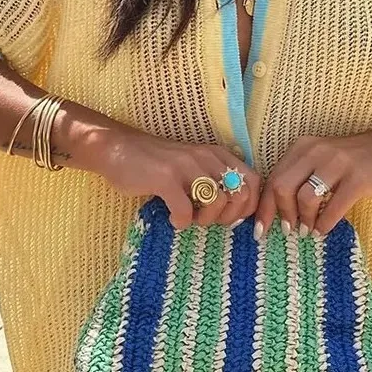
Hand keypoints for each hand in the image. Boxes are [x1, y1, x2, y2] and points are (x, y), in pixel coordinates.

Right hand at [90, 123, 260, 228]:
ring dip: (205, 220)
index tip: (229, 220)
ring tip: (190, 218)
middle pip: (240, 195)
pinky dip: (181, 222)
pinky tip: (172, 218)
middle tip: (208, 220)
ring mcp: (185, 166)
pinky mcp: (164, 177)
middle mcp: (206, 157)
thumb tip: (238, 213)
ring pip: (217, 202)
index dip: (248, 208)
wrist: (117, 149)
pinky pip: (185, 210)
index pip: (254, 182)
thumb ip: (215, 182)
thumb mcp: (194, 167)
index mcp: (217, 154)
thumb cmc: (157, 165)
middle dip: (228, 217)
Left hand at [253, 121, 371, 238]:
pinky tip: (323, 230)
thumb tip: (277, 211)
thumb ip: (301, 178)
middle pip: (283, 187)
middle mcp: (316, 151)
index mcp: (303, 147)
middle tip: (289, 231)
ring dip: (304, 220)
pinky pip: (333, 207)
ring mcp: (337, 163)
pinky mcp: (357, 179)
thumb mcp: (322, 161)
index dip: (264, 207)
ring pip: (305, 198)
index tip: (259, 230)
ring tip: (309, 231)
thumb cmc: (355, 161)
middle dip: (282, 214)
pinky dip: (324, 223)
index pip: (273, 178)